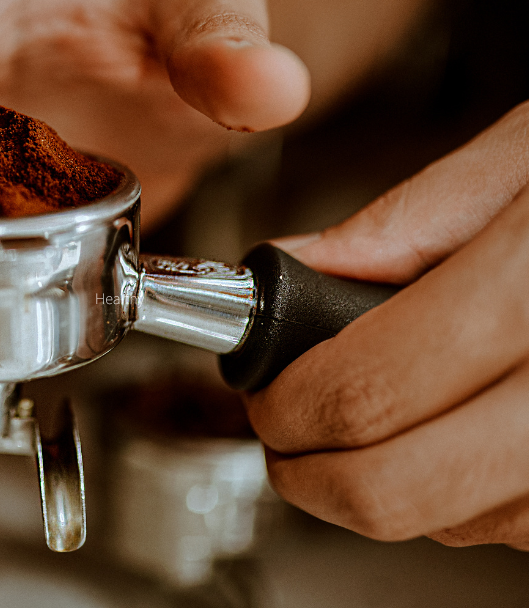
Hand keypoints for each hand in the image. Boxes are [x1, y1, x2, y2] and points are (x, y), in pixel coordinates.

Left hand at [246, 103, 528, 548]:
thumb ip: (410, 218)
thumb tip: (294, 269)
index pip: (370, 387)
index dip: (290, 404)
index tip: (266, 392)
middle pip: (400, 487)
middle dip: (315, 470)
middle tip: (293, 434)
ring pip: (463, 523)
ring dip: (395, 484)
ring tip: (390, 418)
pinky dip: (475, 498)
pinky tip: (474, 434)